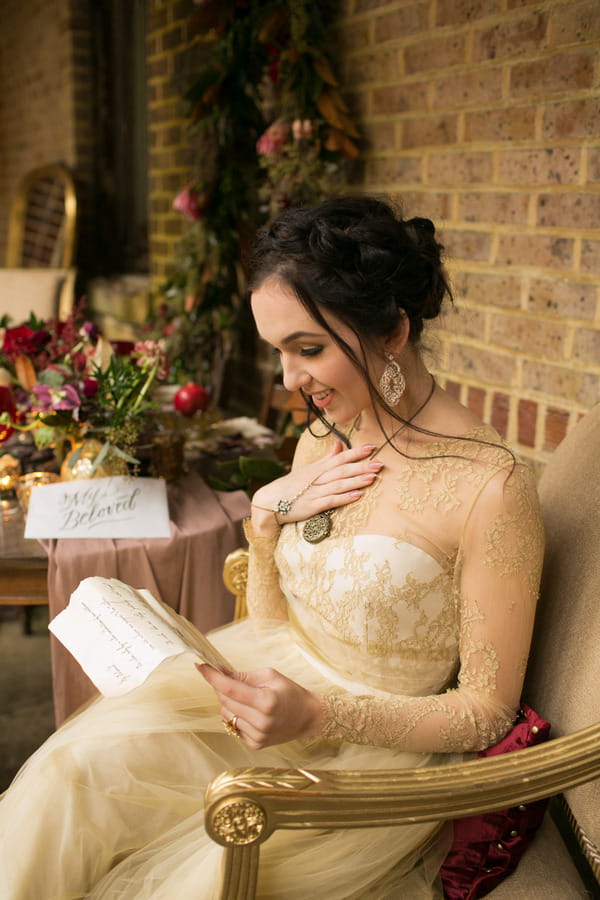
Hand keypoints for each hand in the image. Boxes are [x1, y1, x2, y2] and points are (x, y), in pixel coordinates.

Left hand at [197, 664, 323, 748]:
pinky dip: (237, 715)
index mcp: (266, 702)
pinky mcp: (255, 744)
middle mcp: (261, 722)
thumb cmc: (290, 692)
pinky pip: (233, 726)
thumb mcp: (270, 676)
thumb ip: (244, 676)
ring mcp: (257, 736)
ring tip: (246, 697)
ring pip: (226, 714)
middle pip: (225, 700)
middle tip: (226, 677)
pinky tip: (251, 712)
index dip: (213, 677)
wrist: (307, 717)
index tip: (200, 666)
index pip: (230, 688)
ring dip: (229, 702)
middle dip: (221, 687)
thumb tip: (220, 673)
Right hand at [251, 440, 381, 533]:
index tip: (372, 447)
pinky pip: (330, 501)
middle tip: (380, 463)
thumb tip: (339, 444)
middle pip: (342, 470)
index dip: (355, 452)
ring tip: (373, 478)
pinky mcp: (312, 506)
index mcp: (317, 468)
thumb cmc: (291, 486)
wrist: (269, 502)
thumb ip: (326, 458)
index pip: (339, 458)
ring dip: (356, 481)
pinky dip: (344, 497)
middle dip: (361, 466)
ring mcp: (315, 492)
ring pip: (338, 484)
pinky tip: (357, 496)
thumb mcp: (308, 469)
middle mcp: (317, 478)